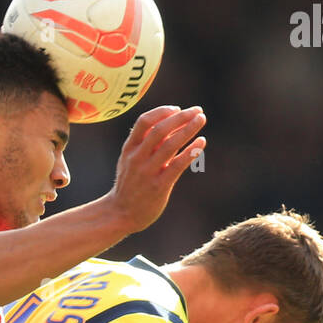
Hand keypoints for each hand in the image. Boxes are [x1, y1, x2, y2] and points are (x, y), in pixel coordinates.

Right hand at [104, 106, 206, 235]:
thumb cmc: (130, 184)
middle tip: (197, 110)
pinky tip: (201, 142)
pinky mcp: (159, 187)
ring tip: (201, 119)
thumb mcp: (131, 160)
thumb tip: (172, 124)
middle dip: (181, 117)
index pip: (144, 121)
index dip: (162, 112)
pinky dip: (191, 152)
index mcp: (129, 148)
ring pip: (170, 145)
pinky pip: (177, 165)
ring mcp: (148, 172)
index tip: (177, 109)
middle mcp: (137, 158)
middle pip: (160, 130)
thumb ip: (148, 143)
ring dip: (188, 129)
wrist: (120, 214)